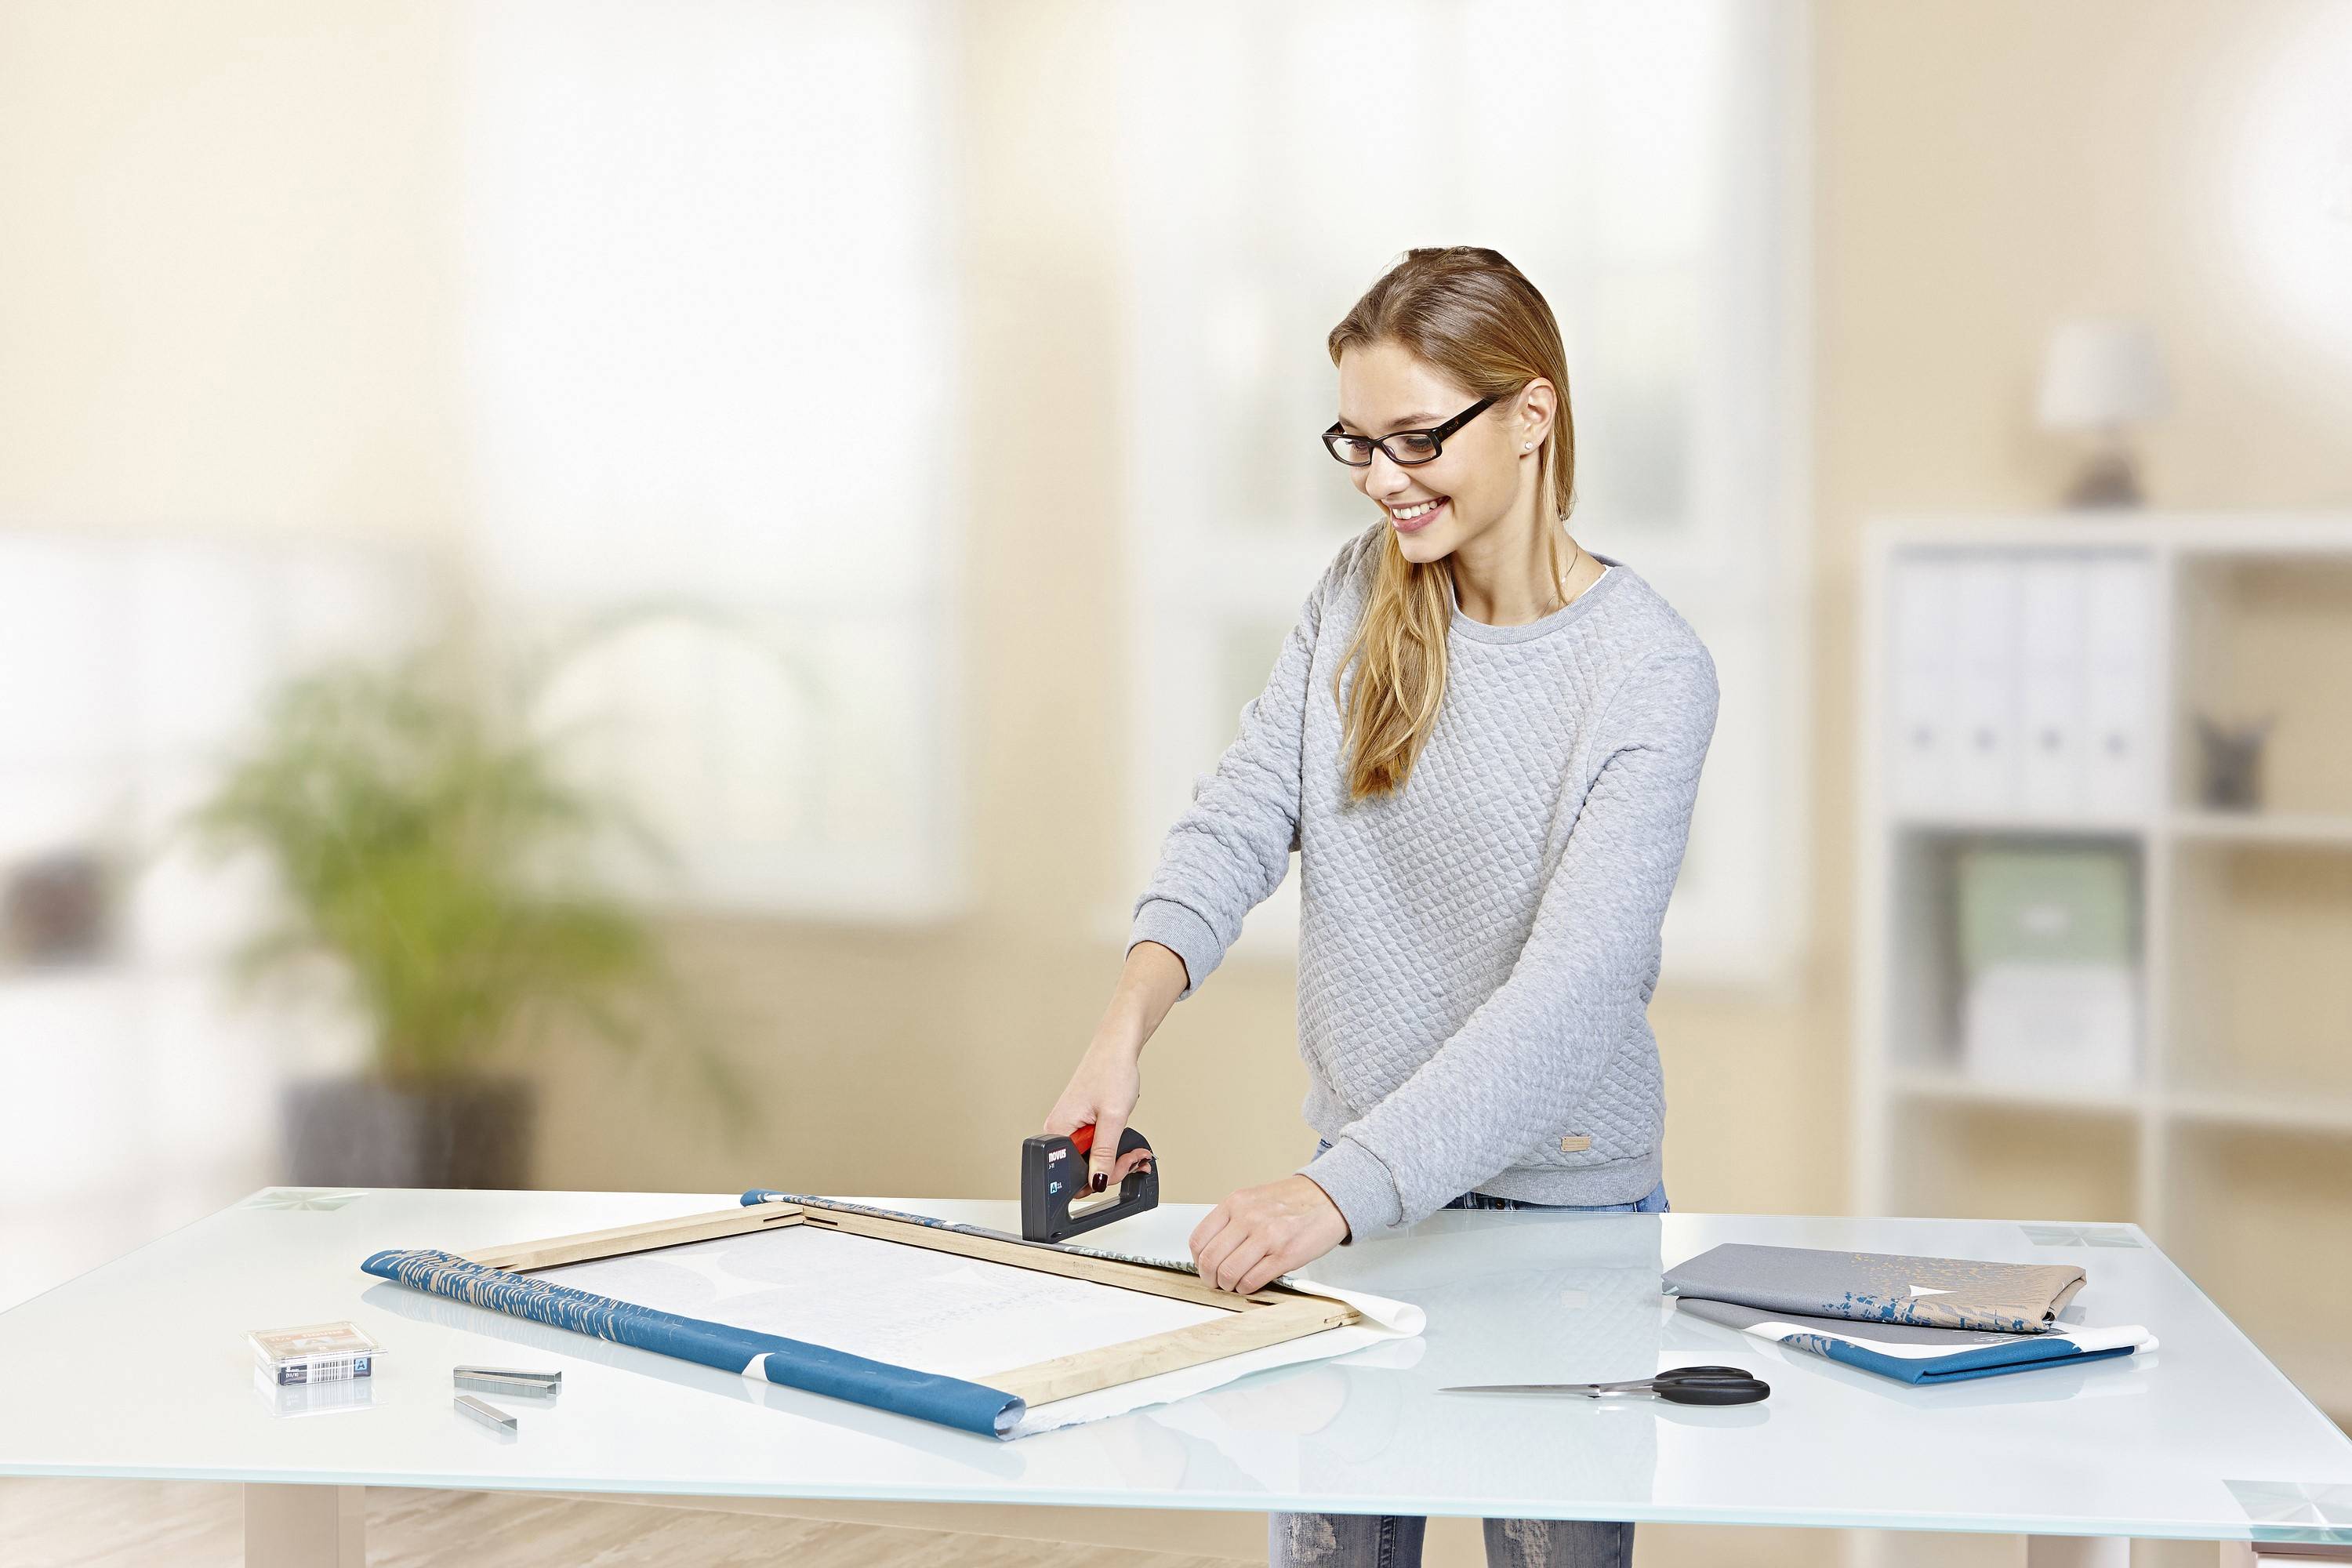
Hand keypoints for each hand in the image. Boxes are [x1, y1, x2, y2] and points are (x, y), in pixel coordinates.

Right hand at [1044, 1035, 1152, 1192]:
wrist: (1117, 1048)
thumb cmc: (1111, 1071)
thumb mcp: (1112, 1118)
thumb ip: (1104, 1153)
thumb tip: (1097, 1181)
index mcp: (1058, 1130)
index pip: (1074, 1174)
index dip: (1102, 1176)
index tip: (1124, 1166)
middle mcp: (1059, 1130)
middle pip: (1082, 1170)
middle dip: (1112, 1169)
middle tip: (1133, 1158)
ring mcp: (1070, 1128)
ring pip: (1091, 1160)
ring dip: (1115, 1160)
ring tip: (1134, 1152)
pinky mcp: (1080, 1124)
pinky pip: (1093, 1148)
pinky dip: (1112, 1149)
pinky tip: (1126, 1146)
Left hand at [1190, 1174, 1348, 1293]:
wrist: (1328, 1197)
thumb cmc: (1292, 1201)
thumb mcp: (1253, 1199)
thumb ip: (1231, 1221)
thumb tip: (1212, 1251)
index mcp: (1236, 1203)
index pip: (1199, 1240)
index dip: (1198, 1261)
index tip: (1204, 1267)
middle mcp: (1248, 1218)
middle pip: (1210, 1260)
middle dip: (1210, 1279)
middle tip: (1217, 1282)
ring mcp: (1267, 1236)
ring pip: (1228, 1273)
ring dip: (1228, 1286)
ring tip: (1235, 1284)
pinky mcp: (1285, 1255)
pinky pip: (1252, 1281)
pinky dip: (1246, 1288)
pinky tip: (1251, 1283)